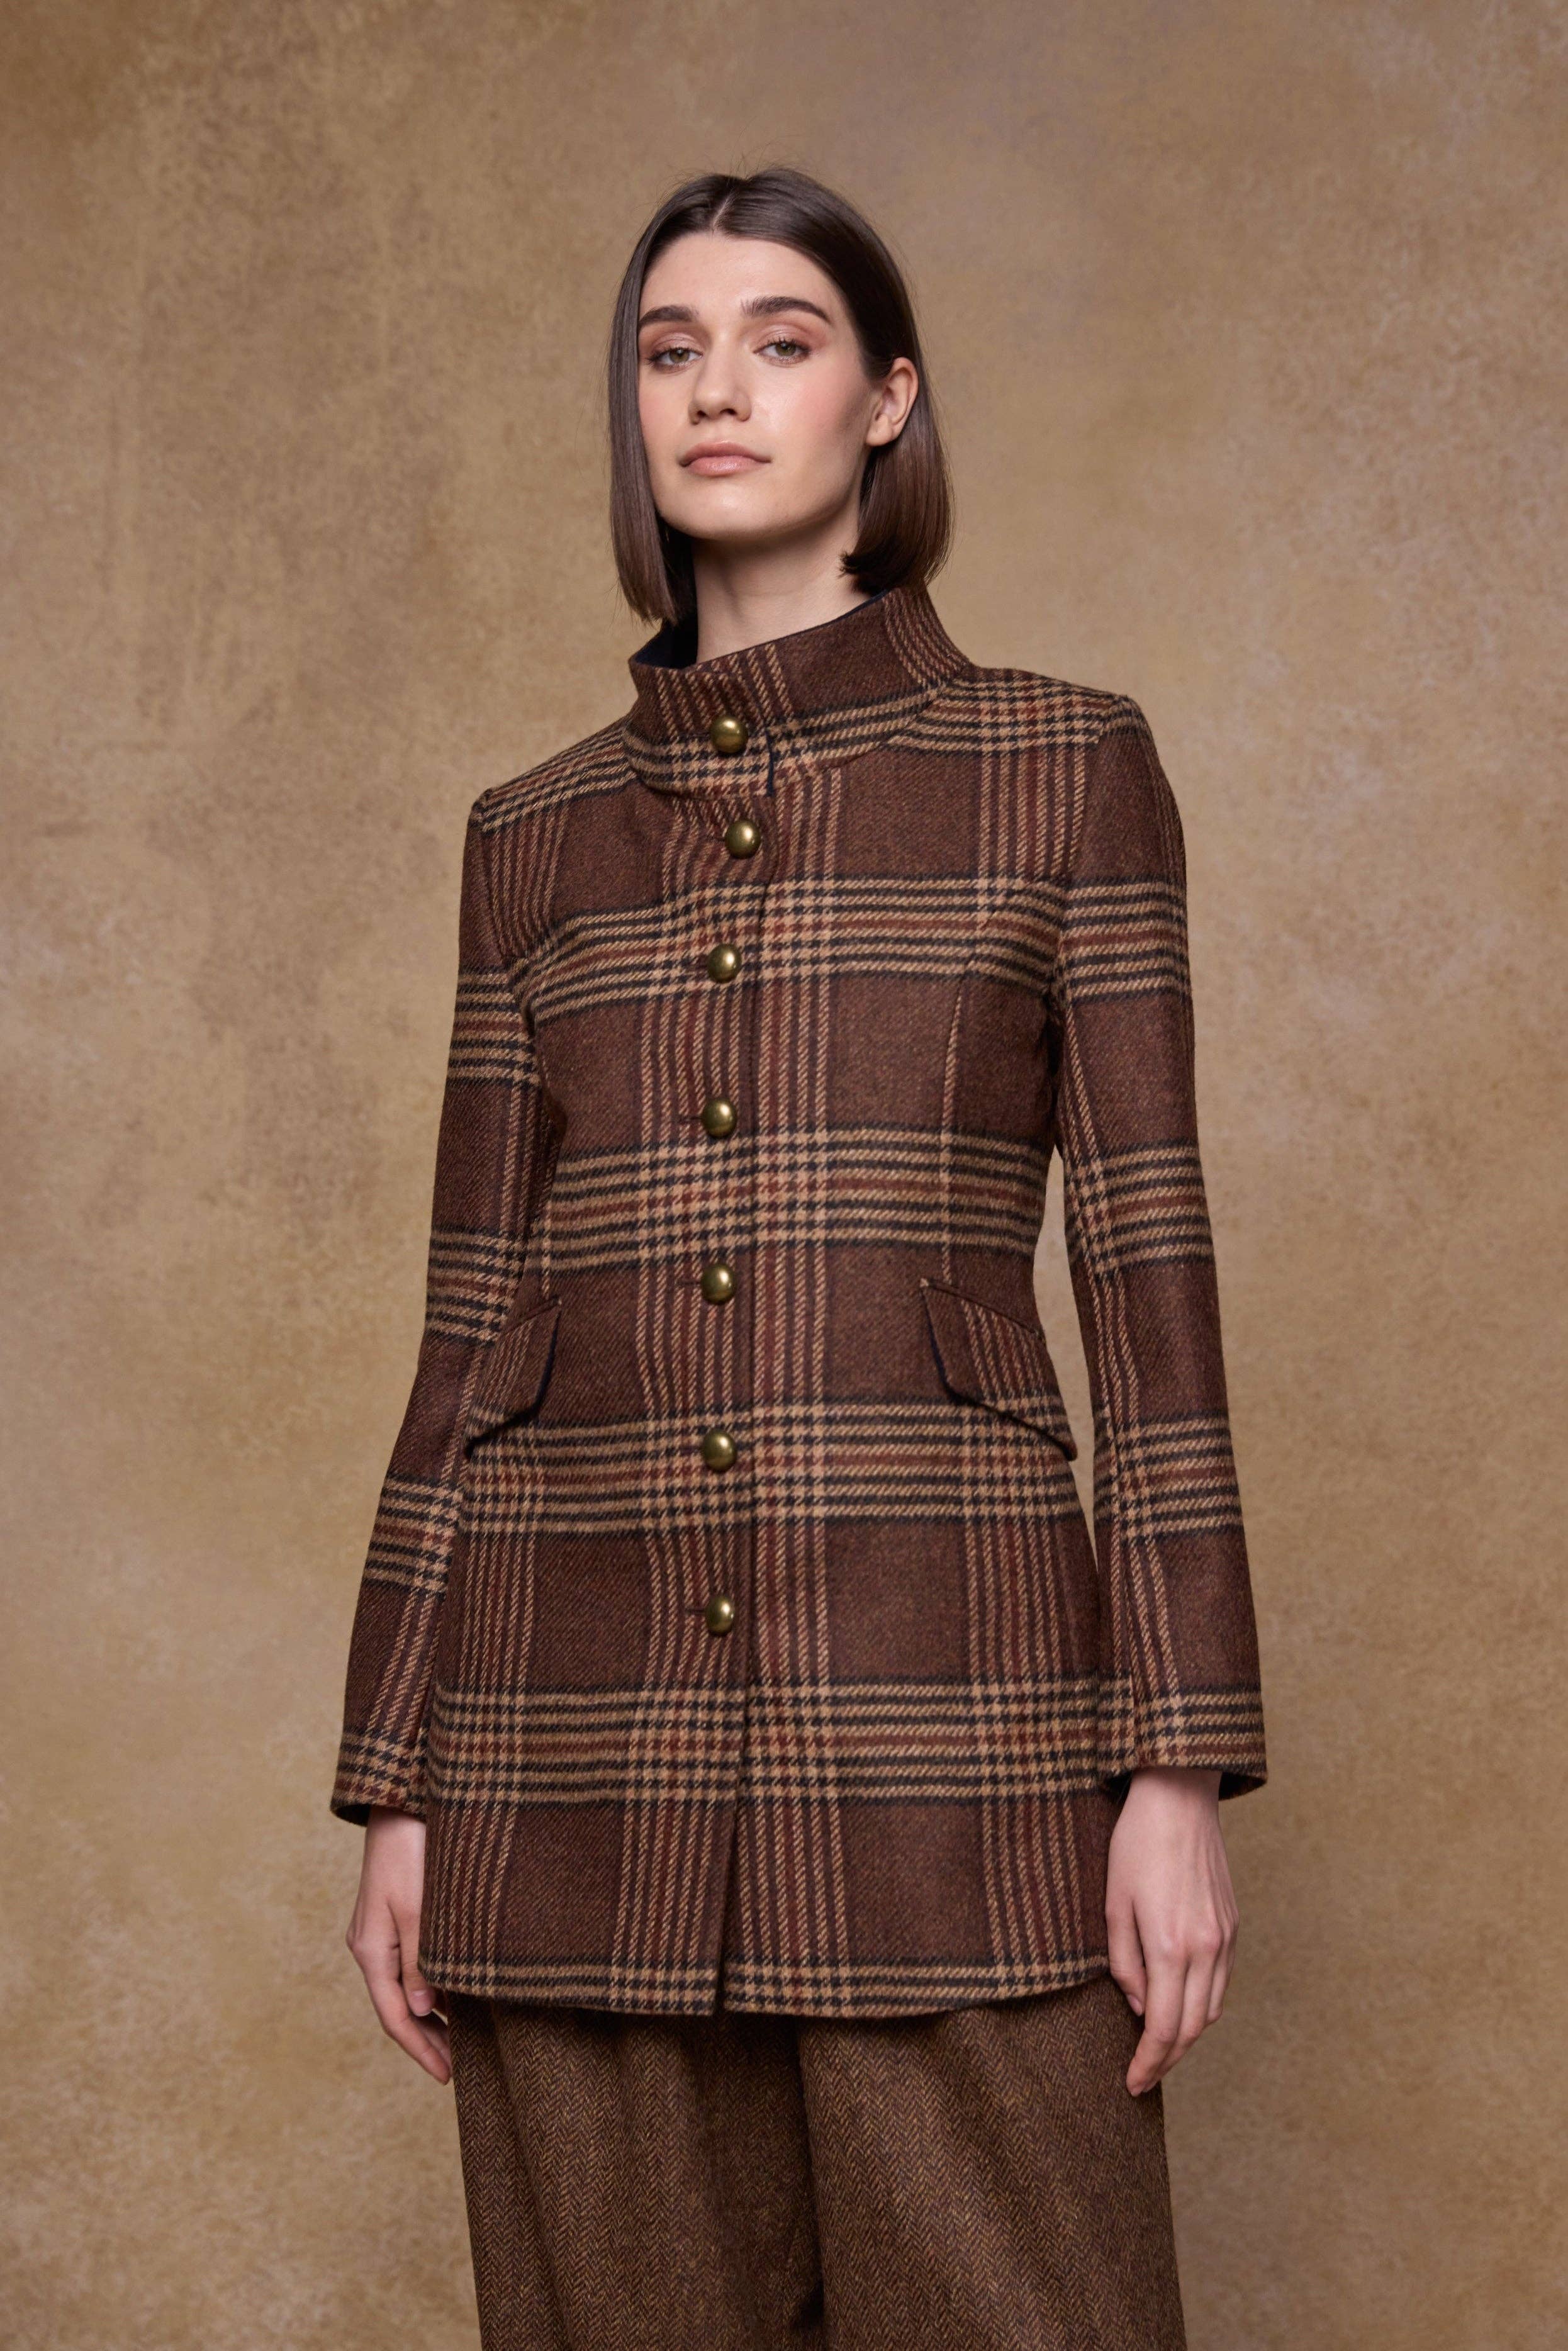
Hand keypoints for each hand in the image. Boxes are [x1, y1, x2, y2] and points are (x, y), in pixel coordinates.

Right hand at [345, 1806, 450, 2081]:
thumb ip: (420, 1962)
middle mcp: (370, 1945)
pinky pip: (409, 1964)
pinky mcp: (393, 1914)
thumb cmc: (412, 1849)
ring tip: (462, 2041)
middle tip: (458, 2069)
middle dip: (427, 2039)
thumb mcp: (420, 1908)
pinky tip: (454, 1994)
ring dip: (431, 2014)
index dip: (421, 2050)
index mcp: (371, 1949)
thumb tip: (423, 2011)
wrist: (401, 1800)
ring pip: (403, 1987)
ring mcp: (379, 1930)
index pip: (395, 2016)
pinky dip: (430, 1985)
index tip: (447, 2077)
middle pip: (397, 2007)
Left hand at [1105, 1765, 1236, 2095]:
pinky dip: (1203, 2005)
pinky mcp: (1234, 1925)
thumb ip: (1124, 1964)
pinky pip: (1222, 1982)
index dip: (1148, 2063)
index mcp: (1171, 1947)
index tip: (1132, 2083)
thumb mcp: (1113, 1904)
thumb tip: (1139, 2008)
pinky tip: (1181, 2005)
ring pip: (1212, 2009)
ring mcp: (1226, 1938)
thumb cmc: (1136, 1844)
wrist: (1180, 1797)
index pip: (1163, 2028)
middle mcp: (1207, 1949)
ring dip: (1187, 2035)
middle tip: (1142, 2075)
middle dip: (1167, 2060)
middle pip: (1192, 2029)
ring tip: (1158, 2047)